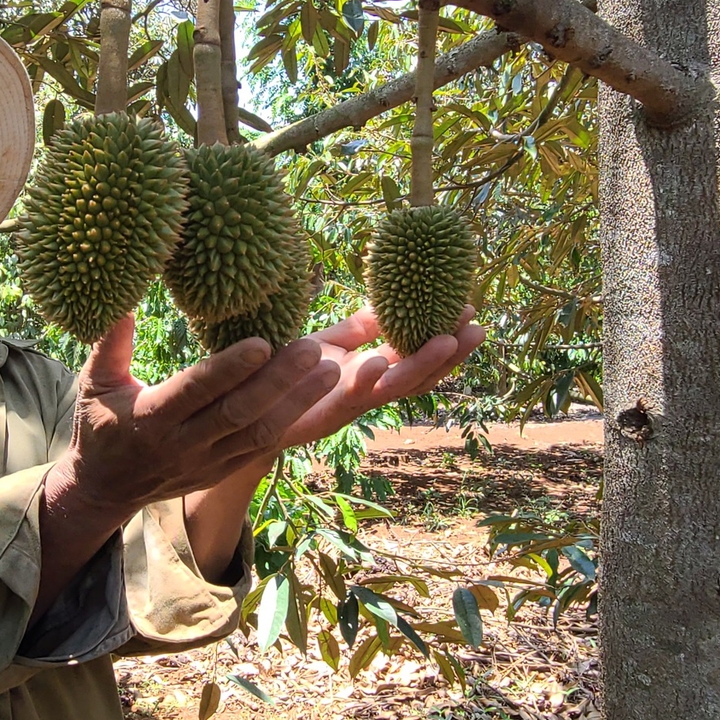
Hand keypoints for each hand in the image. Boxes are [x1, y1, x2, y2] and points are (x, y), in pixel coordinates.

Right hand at [42, 314, 341, 516]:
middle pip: (238, 412)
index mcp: (151, 418)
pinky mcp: (223, 470)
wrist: (106, 489)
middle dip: (278, 381)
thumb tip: (122, 301)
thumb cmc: (101, 425)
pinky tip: (317, 397)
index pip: (195, 390)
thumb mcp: (94, 383)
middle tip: (313, 348)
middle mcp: (183, 444)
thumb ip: (110, 344)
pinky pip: (263, 447)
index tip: (261, 342)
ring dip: (297, 403)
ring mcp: (207, 462)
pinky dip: (291, 422)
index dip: (229, 368)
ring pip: (259, 432)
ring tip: (331, 372)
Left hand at [266, 306, 485, 451]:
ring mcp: (348, 406)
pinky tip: (378, 362)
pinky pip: (348, 399)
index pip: (419, 354)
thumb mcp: (325, 345)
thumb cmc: (283, 373)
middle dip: (451, 355)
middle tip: (477, 328)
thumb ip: (356, 330)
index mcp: (372, 373)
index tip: (470, 310)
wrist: (242, 406)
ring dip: (422, 366)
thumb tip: (387, 305)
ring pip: (394, 389)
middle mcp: (368, 392)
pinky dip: (366, 381)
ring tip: (446, 341)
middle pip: (421, 376)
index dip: (445, 337)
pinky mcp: (320, 413)